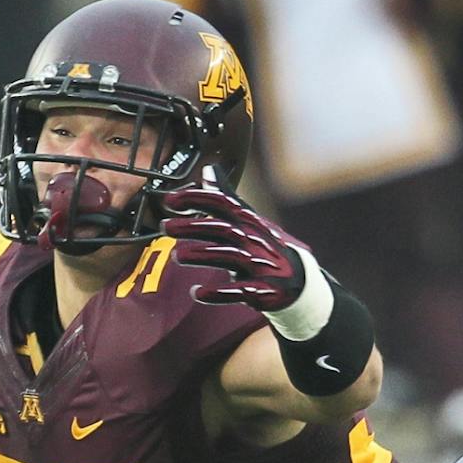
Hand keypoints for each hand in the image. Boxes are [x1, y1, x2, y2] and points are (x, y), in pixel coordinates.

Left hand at [159, 184, 309, 312]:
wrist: (296, 280)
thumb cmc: (262, 246)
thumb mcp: (247, 219)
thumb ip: (226, 197)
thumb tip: (209, 169)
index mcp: (248, 221)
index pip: (223, 203)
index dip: (196, 199)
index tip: (170, 200)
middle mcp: (253, 240)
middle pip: (222, 228)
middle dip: (192, 226)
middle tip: (165, 226)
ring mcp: (258, 265)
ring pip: (228, 256)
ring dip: (200, 255)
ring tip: (177, 256)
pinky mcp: (260, 290)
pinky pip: (237, 291)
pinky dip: (216, 293)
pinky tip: (196, 292)